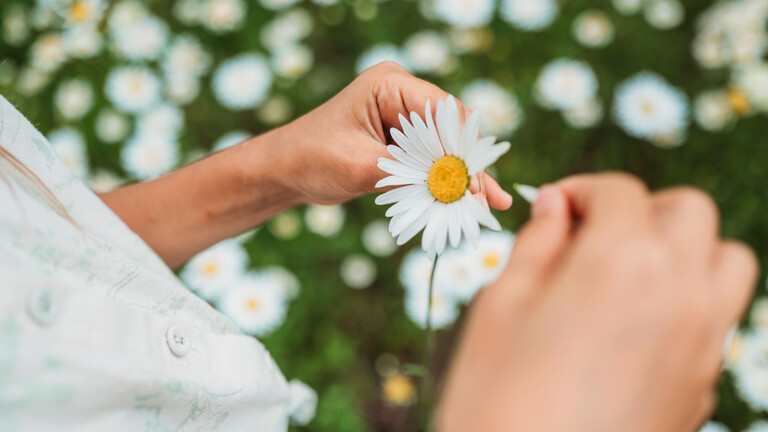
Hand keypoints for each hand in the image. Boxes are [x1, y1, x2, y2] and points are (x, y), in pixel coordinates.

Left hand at [102, 62, 510, 266]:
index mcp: (390, 84)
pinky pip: (432, 157)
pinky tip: (467, 199)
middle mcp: (402, 93)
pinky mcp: (402, 137)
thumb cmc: (311, 160)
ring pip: (447, 145)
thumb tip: (457, 187)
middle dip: (469, 165)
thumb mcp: (361, 168)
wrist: (284, 171)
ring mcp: (403, 115)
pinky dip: (445, 179)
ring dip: (462, 176)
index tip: (476, 184)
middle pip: (452, 128)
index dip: (464, 149)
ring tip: (489, 203)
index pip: (443, 112)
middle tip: (489, 200)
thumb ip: (409, 174)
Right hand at [437, 173, 758, 431]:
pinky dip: (689, 297)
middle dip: (641, 208)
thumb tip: (555, 206)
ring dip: (685, 247)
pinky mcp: (704, 383)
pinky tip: (636, 323)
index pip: (620, 192)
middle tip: (592, 232)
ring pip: (726, 260)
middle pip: (689, 211)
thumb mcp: (500, 306)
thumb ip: (536, 243)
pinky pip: (718, 315)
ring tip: (631, 270)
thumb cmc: (497, 396)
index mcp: (621, 262)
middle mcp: (679, 292)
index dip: (580, 189)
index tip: (553, 208)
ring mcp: (702, 341)